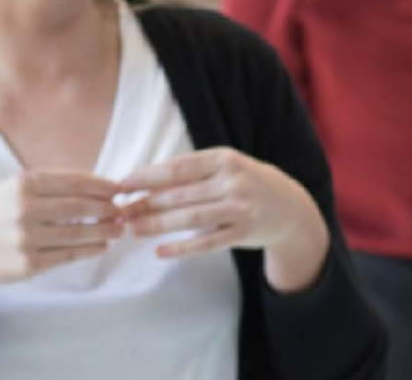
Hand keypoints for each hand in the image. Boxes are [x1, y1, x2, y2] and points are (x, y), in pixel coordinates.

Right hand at [0, 170, 122, 288]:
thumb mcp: (14, 189)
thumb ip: (50, 185)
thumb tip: (97, 187)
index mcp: (22, 184)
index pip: (73, 181)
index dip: (101, 185)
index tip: (118, 188)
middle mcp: (24, 208)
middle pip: (80, 206)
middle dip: (107, 208)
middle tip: (121, 210)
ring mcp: (27, 238)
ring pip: (79, 232)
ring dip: (104, 230)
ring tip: (117, 229)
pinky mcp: (30, 263)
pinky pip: (70, 255)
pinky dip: (91, 250)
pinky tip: (101, 246)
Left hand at [118, 148, 328, 290]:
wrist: (291, 208)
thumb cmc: (246, 183)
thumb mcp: (224, 167)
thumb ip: (190, 171)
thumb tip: (142, 179)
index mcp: (224, 159)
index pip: (176, 168)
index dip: (145, 177)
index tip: (121, 185)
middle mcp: (233, 182)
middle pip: (179, 194)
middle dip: (144, 204)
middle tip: (119, 212)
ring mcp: (240, 209)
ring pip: (190, 219)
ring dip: (157, 226)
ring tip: (132, 231)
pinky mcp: (244, 234)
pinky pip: (207, 243)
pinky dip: (182, 249)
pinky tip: (160, 251)